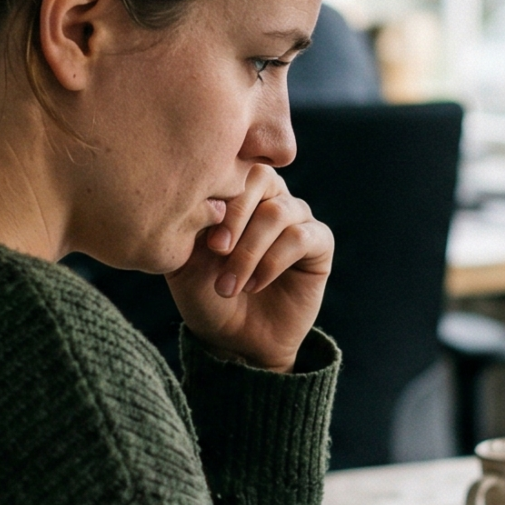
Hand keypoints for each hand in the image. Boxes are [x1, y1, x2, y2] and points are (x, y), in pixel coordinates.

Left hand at [167, 165, 330, 372]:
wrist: (232, 339)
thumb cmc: (205, 294)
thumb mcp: (184, 258)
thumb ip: (190, 223)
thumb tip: (207, 198)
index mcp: (237, 191)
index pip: (234, 164)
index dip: (219, 197)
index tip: (203, 239)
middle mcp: (270, 197)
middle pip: (261, 178)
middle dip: (236, 216)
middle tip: (217, 251)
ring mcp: (297, 218)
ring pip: (278, 212)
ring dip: (250, 251)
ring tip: (229, 285)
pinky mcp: (319, 244)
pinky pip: (301, 237)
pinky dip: (272, 262)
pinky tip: (254, 285)